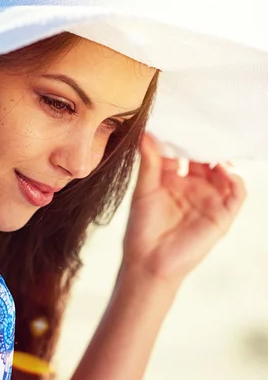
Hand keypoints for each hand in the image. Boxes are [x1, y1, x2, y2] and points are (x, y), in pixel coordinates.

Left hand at [122, 133, 246, 285]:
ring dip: (223, 158)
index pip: (183, 152)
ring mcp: (208, 199)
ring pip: (223, 172)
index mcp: (172, 179)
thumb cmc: (142, 228)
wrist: (148, 261)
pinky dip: (235, 180)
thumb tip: (145, 132)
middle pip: (205, 158)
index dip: (183, 137)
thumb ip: (149, 162)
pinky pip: (236, 193)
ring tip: (215, 146)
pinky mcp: (221, 215)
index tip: (181, 118)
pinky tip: (224, 170)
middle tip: (204, 126)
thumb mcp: (144, 190)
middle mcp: (193, 186)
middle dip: (206, 143)